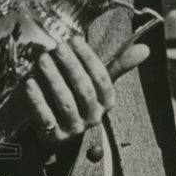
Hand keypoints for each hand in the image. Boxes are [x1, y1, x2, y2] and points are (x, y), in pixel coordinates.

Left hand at [26, 35, 149, 143]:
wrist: (55, 125)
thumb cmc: (77, 94)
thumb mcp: (96, 81)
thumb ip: (118, 65)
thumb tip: (146, 48)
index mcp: (107, 102)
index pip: (102, 79)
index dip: (89, 58)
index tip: (74, 39)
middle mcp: (94, 117)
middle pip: (84, 90)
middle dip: (71, 67)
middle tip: (57, 47)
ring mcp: (74, 128)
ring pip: (66, 103)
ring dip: (53, 80)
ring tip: (42, 59)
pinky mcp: (54, 135)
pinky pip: (46, 117)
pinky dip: (37, 99)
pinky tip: (29, 82)